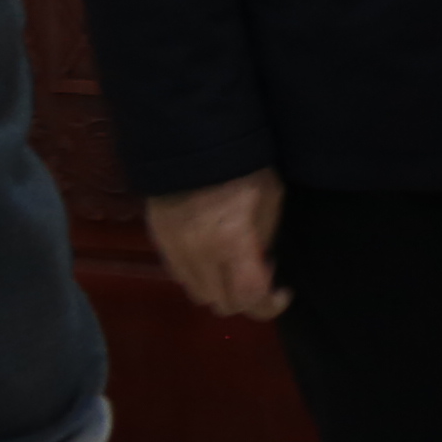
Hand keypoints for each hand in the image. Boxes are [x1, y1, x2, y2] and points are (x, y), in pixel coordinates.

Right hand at [145, 168, 287, 321]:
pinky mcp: (158, 239)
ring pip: (197, 293)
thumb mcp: (270, 199)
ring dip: (220, 289)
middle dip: (246, 298)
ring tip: (234, 264)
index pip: (249, 297)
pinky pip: (179, 273)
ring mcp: (173, 248)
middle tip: (260, 271)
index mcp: (230, 242)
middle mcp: (198, 254)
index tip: (282, 291)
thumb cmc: (242, 165)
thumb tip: (262, 263)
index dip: (270, 305)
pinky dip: (199, 274)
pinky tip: (212, 254)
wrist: (192, 137)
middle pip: (221, 303)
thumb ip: (265, 239)